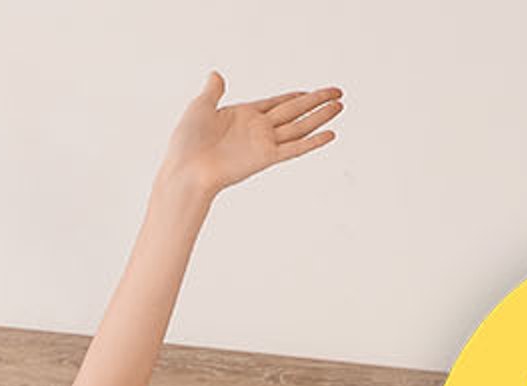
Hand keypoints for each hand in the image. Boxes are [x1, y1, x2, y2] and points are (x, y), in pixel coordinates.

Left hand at [159, 74, 342, 196]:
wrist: (186, 170)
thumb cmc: (187, 142)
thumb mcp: (199, 108)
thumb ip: (212, 91)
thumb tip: (215, 74)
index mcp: (243, 115)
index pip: (276, 103)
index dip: (295, 96)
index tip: (312, 92)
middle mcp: (257, 128)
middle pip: (294, 111)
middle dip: (317, 101)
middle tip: (338, 92)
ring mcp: (263, 143)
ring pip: (299, 126)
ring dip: (320, 116)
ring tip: (340, 106)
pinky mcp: (265, 158)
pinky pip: (294, 149)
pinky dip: (312, 142)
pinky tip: (330, 134)